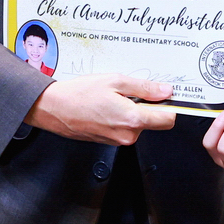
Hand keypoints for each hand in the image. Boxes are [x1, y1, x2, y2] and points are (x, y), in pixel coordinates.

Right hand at [27, 73, 177, 144]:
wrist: (53, 108)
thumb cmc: (79, 94)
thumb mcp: (115, 81)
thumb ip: (144, 88)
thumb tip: (165, 91)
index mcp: (132, 119)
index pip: (168, 120)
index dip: (170, 106)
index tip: (167, 97)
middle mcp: (127, 135)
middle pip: (154, 122)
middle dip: (148, 107)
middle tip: (130, 92)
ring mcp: (118, 140)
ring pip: (139, 125)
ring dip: (133, 111)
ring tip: (114, 98)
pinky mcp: (110, 141)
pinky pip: (126, 129)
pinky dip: (122, 117)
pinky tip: (107, 107)